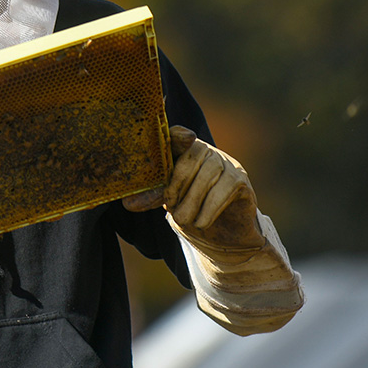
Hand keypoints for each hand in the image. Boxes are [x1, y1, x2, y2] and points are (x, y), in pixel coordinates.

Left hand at [123, 126, 264, 253]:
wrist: (223, 232)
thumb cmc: (191, 208)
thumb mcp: (168, 200)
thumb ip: (152, 196)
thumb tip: (127, 203)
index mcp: (184, 150)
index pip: (177, 135)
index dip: (175, 135)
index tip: (177, 139)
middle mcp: (206, 151)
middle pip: (191, 158)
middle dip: (178, 184)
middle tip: (170, 207)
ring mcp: (226, 163)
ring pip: (208, 173)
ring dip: (192, 200)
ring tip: (182, 219)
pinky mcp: (240, 180)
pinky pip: (226, 188)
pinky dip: (210, 207)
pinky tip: (200, 222)